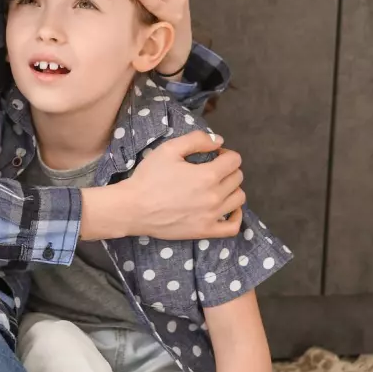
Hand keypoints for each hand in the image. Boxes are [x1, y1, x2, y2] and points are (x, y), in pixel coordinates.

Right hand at [117, 131, 244, 239]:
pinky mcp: (205, 231)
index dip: (225, 153)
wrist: (133, 208)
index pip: (234, 160)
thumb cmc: (149, 177)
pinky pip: (233, 227)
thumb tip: (219, 141)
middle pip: (237, 178)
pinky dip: (236, 216)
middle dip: (227, 169)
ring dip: (232, 188)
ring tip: (217, 186)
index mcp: (207, 175)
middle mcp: (214, 196)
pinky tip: (227, 208)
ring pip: (239, 199)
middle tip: (211, 168)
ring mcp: (212, 216)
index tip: (213, 155)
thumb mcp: (168, 149)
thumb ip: (196, 140)